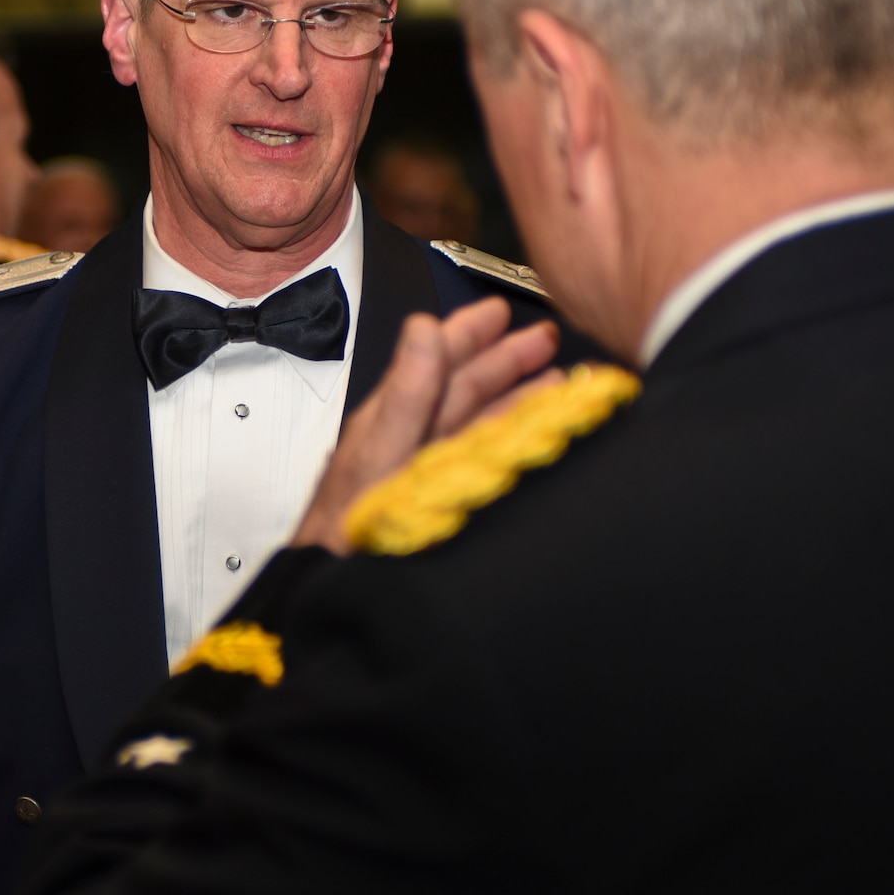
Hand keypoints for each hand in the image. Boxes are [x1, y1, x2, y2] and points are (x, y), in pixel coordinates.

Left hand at [294, 297, 559, 554]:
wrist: (335, 584)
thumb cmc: (352, 524)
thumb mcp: (382, 450)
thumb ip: (406, 392)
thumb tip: (424, 326)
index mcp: (393, 416)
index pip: (437, 362)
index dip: (469, 332)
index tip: (499, 310)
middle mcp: (412, 438)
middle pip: (463, 389)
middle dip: (505, 361)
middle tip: (547, 339)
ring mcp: (427, 470)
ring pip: (477, 422)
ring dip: (516, 400)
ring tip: (557, 382)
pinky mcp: (442, 501)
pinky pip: (483, 458)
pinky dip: (511, 442)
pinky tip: (534, 440)